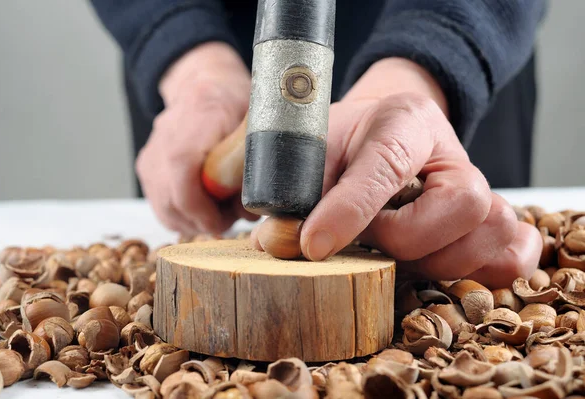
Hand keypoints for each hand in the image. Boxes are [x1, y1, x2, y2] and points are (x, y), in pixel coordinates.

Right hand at [136, 42, 257, 237]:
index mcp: (198, 119)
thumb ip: (255, 161)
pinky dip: (182, 218)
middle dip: (202, 222)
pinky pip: (160, 206)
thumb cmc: (234, 104)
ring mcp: (152, 155)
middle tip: (228, 221)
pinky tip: (203, 212)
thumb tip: (255, 206)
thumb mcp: (256, 124)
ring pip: (164, 209)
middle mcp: (166, 137)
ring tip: (219, 216)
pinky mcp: (147, 169)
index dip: (201, 206)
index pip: (183, 168)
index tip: (223, 221)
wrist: (202, 84)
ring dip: (193, 223)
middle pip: (171, 199)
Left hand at [298, 58, 539, 288]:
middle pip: (461, 206)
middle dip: (405, 238)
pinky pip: (511, 254)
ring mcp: (480, 186)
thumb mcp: (310, 152)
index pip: (389, 165)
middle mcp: (453, 152)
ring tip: (395, 250)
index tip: (313, 245)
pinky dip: (479, 269)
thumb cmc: (342, 141)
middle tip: (369, 237)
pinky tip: (436, 262)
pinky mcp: (489, 219)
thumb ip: (294, 194)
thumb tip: (277, 246)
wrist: (378, 129)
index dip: (350, 210)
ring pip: (490, 236)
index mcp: (405, 120)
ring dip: (435, 260)